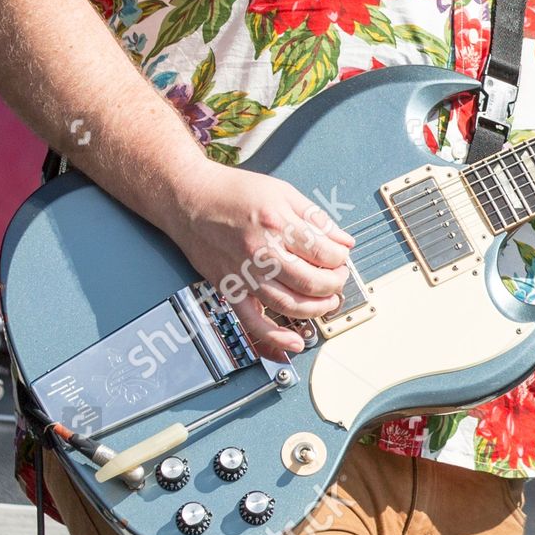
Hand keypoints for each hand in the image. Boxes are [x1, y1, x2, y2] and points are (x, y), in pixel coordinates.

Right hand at [161, 162, 354, 360]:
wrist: (190, 199)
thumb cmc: (232, 193)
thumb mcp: (283, 193)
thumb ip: (317, 218)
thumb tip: (344, 240)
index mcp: (278, 224)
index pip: (324, 252)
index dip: (340, 257)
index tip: (342, 256)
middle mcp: (262, 252)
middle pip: (311, 282)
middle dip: (334, 284)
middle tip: (339, 278)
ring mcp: (244, 274)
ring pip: (289, 305)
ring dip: (316, 309)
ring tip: (327, 302)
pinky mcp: (229, 289)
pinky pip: (253, 321)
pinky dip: (276, 337)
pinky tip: (294, 342)